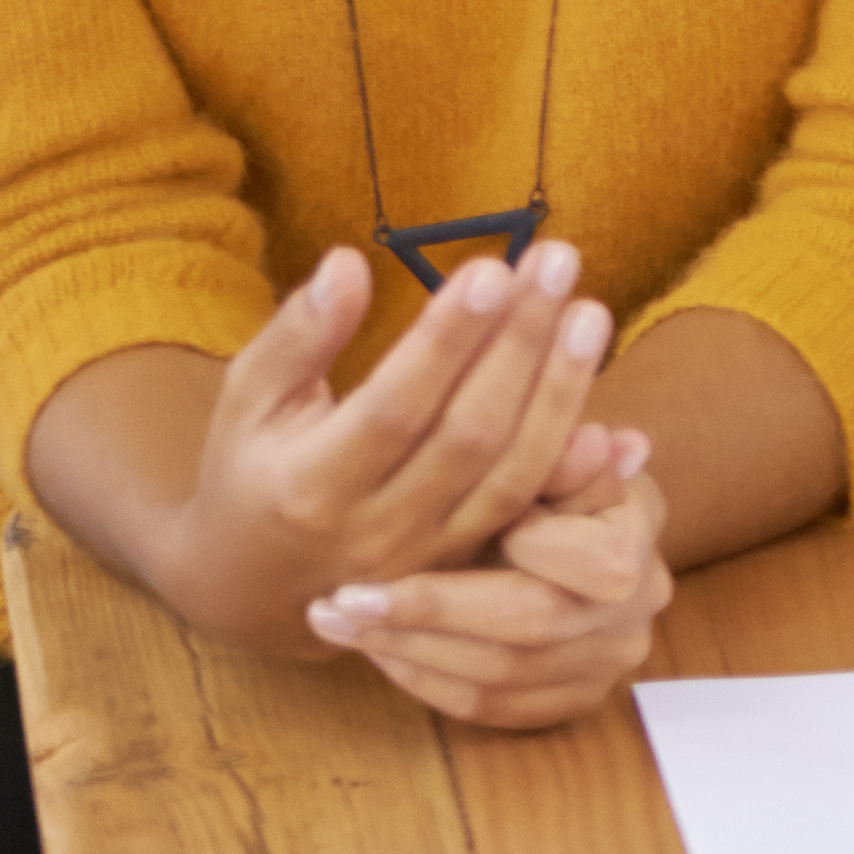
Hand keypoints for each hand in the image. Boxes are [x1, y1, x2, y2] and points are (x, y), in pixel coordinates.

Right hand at [163, 241, 621, 660]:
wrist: (250, 591)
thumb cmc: (247, 471)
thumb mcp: (246, 402)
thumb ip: (298, 337)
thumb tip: (349, 262)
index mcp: (308, 485)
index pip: (394, 407)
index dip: (447, 342)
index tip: (492, 269)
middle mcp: (375, 527)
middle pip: (469, 434)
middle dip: (519, 344)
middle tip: (556, 263)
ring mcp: (428, 553)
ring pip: (513, 473)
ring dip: (560, 391)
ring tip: (588, 313)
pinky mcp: (467, 563)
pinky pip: (532, 507)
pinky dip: (576, 458)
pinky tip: (607, 400)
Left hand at [314, 430, 671, 732]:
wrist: (566, 541)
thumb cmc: (544, 486)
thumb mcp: (549, 456)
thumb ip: (559, 455)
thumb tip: (592, 440)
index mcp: (637, 543)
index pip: (590, 562)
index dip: (520, 546)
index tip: (429, 526)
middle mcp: (633, 613)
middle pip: (534, 627)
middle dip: (429, 611)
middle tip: (343, 598)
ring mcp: (604, 665)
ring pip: (502, 676)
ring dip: (409, 650)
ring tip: (336, 621)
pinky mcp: (570, 700)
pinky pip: (491, 708)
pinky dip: (427, 683)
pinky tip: (377, 652)